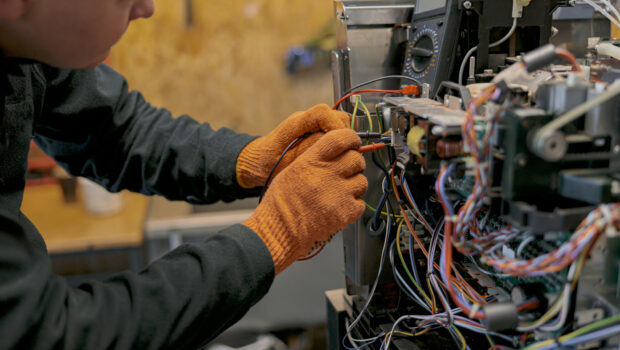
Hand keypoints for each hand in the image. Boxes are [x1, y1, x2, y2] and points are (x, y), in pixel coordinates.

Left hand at [236, 104, 349, 188]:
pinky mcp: (316, 129)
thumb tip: (328, 145)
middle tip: (347, 153)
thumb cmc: (268, 165)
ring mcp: (310, 123)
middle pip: (336, 116)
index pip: (321, 113)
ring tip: (342, 155)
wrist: (259, 162)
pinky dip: (341, 140)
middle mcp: (304, 120)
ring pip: (339, 122)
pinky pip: (336, 130)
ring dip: (345, 137)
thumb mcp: (285, 163)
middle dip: (345, 133)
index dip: (336, 125)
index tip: (343, 142)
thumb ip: (306, 152)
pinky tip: (337, 154)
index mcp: (294, 125)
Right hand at [243, 129, 366, 273]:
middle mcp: (327, 174)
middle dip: (354, 164)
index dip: (351, 138)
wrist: (279, 231)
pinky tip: (340, 207)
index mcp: (312, 161)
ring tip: (340, 192)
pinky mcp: (345, 212)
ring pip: (362, 181)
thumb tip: (335, 153)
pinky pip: (360, 203)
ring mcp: (338, 193)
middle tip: (346, 171)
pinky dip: (353, 206)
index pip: (340, 138)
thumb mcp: (291, 171)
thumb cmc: (281, 204)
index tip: (353, 142)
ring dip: (354, 185)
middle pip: (356, 159)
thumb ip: (314, 159)